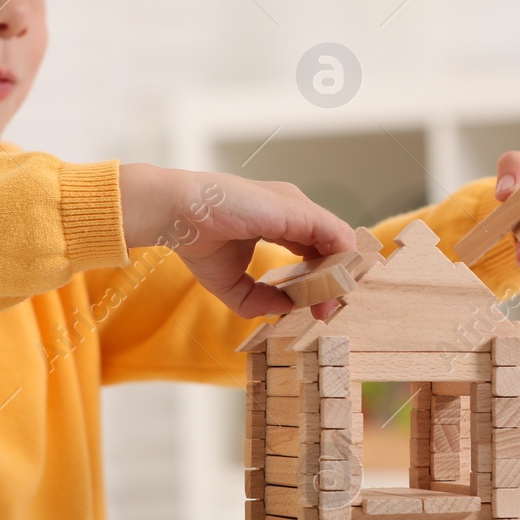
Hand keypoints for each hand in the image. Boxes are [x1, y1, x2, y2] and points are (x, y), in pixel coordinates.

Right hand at [120, 164, 355, 318]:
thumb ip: (259, 298)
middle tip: (326, 311)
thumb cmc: (197, 239)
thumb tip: (283, 308)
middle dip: (332, 279)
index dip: (319, 277)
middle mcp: (291, 210)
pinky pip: (336, 235)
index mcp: (277, 220)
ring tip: (329, 303)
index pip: (314, 248)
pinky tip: (332, 285)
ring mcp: (296, 207)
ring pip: (337, 240)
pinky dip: (341, 260)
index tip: (316, 305)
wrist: (178, 214)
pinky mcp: (298, 211)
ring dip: (339, 274)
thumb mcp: (232, 282)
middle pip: (329, 245)